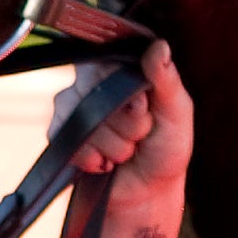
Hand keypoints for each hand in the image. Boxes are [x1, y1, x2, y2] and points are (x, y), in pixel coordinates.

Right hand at [72, 38, 192, 208]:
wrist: (147, 190)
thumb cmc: (165, 147)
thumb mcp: (177, 113)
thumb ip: (167, 80)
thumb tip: (160, 47)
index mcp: (122, 69)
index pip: (114, 67)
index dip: (131, 98)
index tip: (145, 110)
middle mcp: (93, 81)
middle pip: (100, 95)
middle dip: (129, 126)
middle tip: (141, 135)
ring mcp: (72, 105)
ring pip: (88, 122)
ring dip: (115, 146)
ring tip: (127, 150)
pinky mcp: (60, 132)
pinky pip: (72, 143)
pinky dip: (95, 159)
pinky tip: (107, 162)